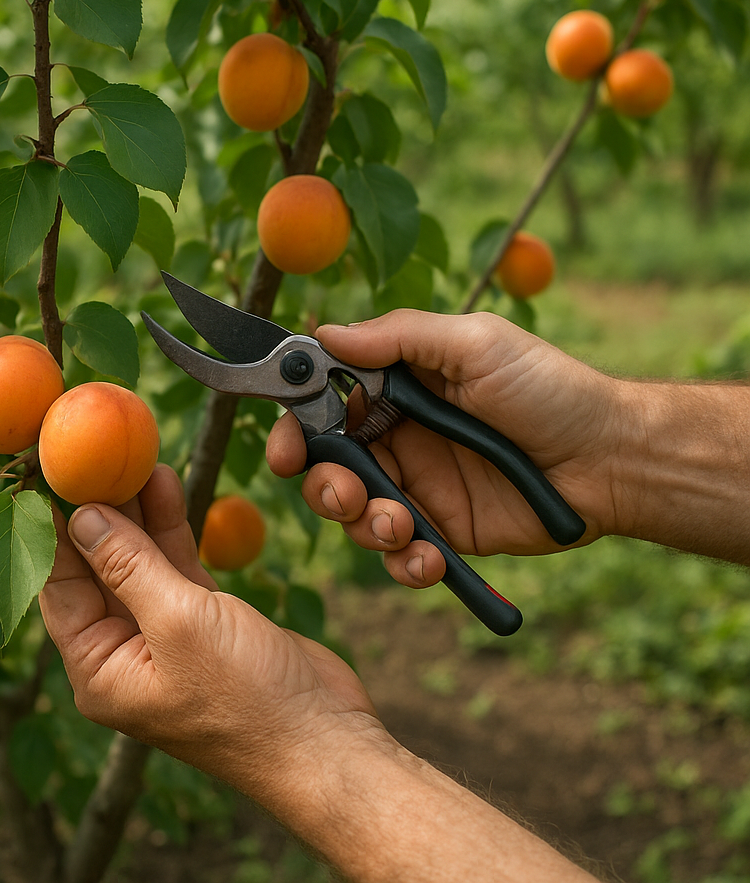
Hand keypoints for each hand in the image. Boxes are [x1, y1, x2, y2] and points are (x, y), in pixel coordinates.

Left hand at [38, 465, 383, 797]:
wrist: (324, 737)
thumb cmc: (246, 696)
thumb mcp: (178, 622)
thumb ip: (128, 565)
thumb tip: (81, 517)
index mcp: (98, 669)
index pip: (59, 586)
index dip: (54, 529)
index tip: (49, 476)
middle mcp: (122, 653)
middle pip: (98, 569)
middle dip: (99, 512)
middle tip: (94, 454)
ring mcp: (165, 636)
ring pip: (139, 561)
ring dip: (137, 512)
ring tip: (131, 457)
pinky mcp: (205, 621)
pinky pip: (175, 566)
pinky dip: (171, 528)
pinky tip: (165, 484)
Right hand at [266, 310, 622, 588]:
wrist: (611, 458)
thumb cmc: (548, 388)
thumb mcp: (476, 343)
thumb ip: (399, 337)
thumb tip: (325, 333)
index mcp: (397, 390)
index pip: (323, 409)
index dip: (295, 431)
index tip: (285, 454)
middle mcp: (399, 439)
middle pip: (327, 469)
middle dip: (325, 488)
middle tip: (348, 495)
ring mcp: (420, 489)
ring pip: (356, 517)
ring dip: (366, 526)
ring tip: (403, 525)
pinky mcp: (444, 533)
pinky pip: (401, 557)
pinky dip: (404, 564)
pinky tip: (430, 558)